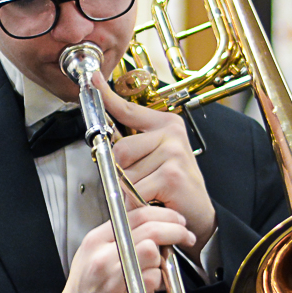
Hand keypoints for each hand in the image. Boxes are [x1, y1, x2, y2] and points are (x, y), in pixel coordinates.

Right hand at [54, 205, 194, 292]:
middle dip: (176, 230)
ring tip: (157, 267)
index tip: (175, 220)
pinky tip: (149, 286)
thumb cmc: (83, 292)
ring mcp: (115, 276)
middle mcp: (104, 256)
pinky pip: (154, 279)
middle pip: (151, 230)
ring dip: (162, 259)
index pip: (136, 214)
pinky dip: (158, 282)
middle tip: (185, 235)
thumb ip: (114, 237)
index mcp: (95, 241)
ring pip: (154, 252)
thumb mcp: (89, 255)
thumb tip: (147, 224)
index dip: (163, 214)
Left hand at [95, 77, 216, 251]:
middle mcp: (171, 133)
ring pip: (125, 173)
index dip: (106, 95)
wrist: (198, 214)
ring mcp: (173, 152)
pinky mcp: (171, 174)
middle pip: (119, 150)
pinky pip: (135, 190)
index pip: (127, 109)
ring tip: (151, 193)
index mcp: (165, 124)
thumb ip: (133, 147)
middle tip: (142, 183)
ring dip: (130, 191)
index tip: (93, 78)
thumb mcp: (154, 159)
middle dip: (122, 173)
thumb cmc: (173, 188)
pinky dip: (137, 203)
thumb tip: (103, 141)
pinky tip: (155, 201)